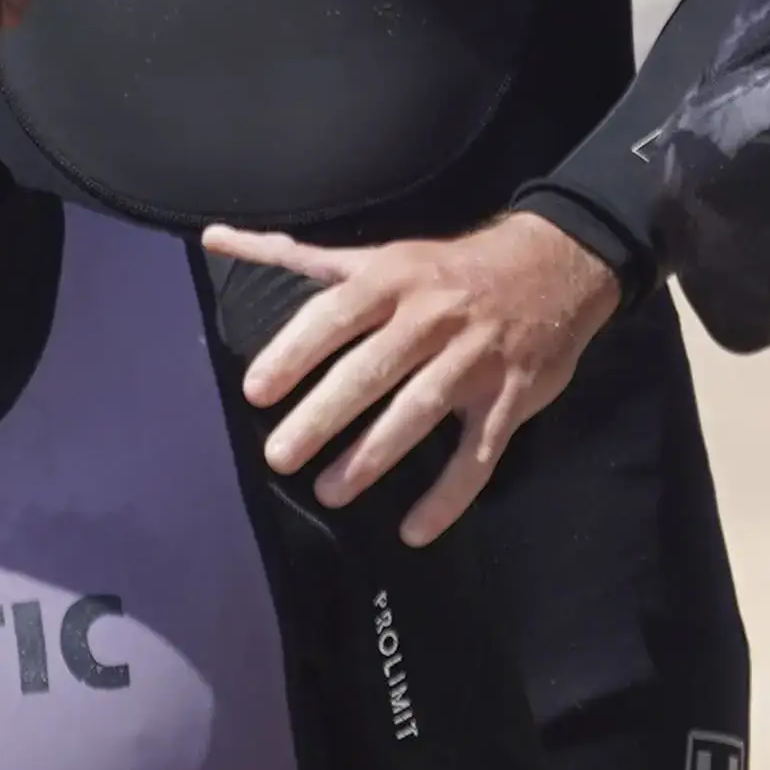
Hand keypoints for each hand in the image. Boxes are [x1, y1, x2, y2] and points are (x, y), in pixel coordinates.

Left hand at [198, 209, 623, 545]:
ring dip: (375, 454)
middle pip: (372, 368)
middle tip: (280, 456)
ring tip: (330, 491)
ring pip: (420, 410)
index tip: (256, 392)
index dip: (295, 351)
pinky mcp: (512, 396)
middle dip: (324, 414)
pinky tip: (414, 530)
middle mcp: (431, 317)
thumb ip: (294, 256)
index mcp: (392, 279)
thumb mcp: (376, 254)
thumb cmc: (445, 269)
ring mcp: (474, 359)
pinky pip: (479, 453)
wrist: (556, 263)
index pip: (336, 314)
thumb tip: (214, 239)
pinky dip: (449, 495)